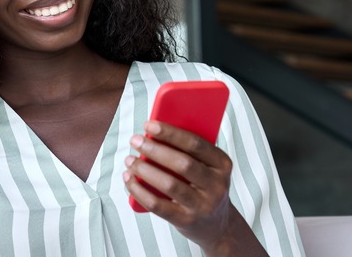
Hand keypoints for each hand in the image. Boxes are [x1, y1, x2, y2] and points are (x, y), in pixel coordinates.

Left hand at [124, 121, 264, 255]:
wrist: (217, 225)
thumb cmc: (203, 186)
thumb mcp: (207, 167)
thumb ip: (188, 151)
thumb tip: (152, 133)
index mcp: (222, 164)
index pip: (195, 144)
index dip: (170, 133)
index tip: (148, 125)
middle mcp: (216, 185)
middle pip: (182, 163)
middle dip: (154, 149)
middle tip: (135, 140)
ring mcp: (202, 205)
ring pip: (169, 184)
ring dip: (145, 169)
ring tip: (129, 160)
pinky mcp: (186, 221)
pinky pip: (158, 205)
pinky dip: (139, 191)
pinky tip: (129, 179)